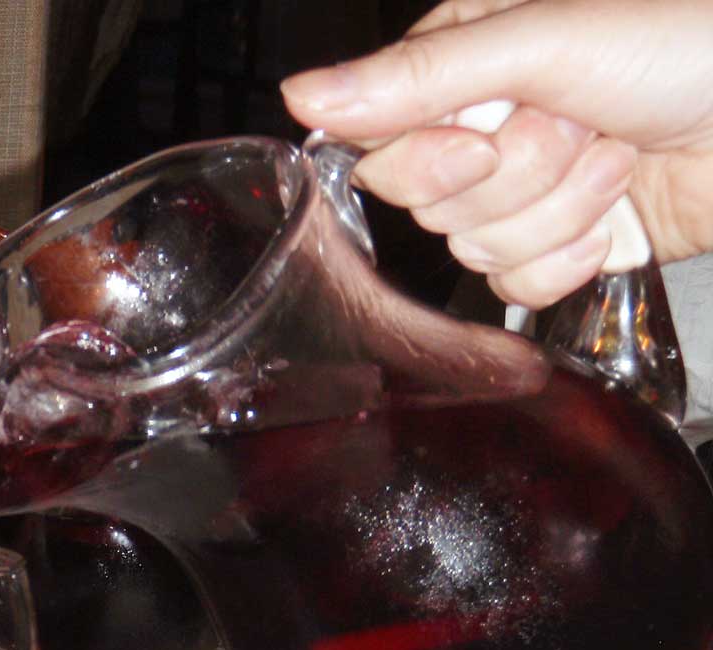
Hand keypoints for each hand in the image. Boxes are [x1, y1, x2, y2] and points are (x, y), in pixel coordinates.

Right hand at [281, 0, 712, 307]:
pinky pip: (519, 284)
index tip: (484, 137)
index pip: (380, 144)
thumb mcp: (543, 40)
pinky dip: (575, 256)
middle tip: (579, 127)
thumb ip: (418, 77)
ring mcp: (523, 190)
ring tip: (618, 156)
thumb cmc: (687, 41)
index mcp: (462, 64)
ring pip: (476, 248)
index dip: (427, 159)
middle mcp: (483, 127)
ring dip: (560, 210)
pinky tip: (618, 211)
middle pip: (429, 205)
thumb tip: (301, 95)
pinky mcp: (563, 242)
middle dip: (516, 177)